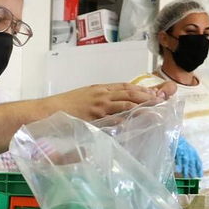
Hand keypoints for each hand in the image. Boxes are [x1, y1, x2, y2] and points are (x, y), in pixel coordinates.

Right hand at [51, 82, 165, 122]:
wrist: (48, 110)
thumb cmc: (64, 105)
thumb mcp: (83, 96)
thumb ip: (98, 98)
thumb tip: (111, 104)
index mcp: (99, 88)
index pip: (124, 86)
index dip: (140, 89)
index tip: (153, 92)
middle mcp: (101, 95)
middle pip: (129, 93)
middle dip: (146, 96)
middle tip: (160, 99)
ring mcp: (99, 106)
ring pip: (125, 104)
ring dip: (141, 106)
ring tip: (154, 109)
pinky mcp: (94, 118)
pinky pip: (114, 118)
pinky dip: (126, 120)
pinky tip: (136, 122)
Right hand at [174, 138, 201, 178]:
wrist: (177, 138)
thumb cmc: (183, 146)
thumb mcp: (190, 151)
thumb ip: (192, 160)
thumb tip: (194, 169)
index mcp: (194, 153)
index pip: (199, 162)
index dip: (200, 169)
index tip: (200, 176)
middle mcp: (190, 154)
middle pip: (192, 164)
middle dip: (193, 171)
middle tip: (193, 178)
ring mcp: (184, 153)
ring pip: (186, 163)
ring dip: (186, 170)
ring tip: (186, 177)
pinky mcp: (178, 152)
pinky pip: (178, 160)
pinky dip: (179, 165)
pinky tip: (179, 170)